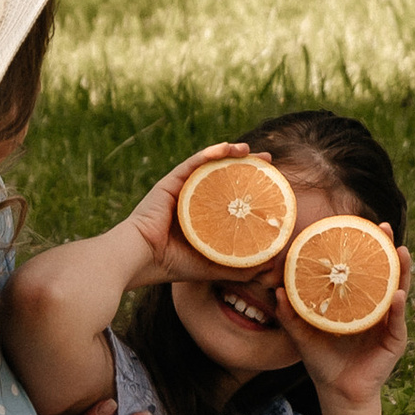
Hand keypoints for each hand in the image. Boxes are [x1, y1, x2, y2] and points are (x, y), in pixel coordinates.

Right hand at [115, 140, 257, 291]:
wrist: (141, 258)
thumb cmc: (173, 264)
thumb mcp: (214, 266)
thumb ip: (240, 266)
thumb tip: (272, 265)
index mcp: (202, 214)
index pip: (230, 194)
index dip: (251, 186)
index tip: (273, 182)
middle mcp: (193, 197)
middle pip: (223, 174)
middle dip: (247, 165)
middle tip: (268, 161)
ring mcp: (182, 187)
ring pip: (210, 164)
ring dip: (231, 153)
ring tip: (251, 150)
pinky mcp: (171, 181)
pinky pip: (194, 162)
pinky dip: (212, 153)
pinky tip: (229, 148)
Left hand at [274, 243, 409, 409]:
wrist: (338, 392)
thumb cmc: (323, 361)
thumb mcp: (304, 335)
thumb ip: (292, 315)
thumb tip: (277, 291)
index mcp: (358, 302)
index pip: (364, 269)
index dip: (365, 247)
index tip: (361, 224)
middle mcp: (377, 307)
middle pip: (387, 273)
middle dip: (389, 249)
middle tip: (384, 227)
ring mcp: (389, 323)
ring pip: (399, 291)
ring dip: (402, 271)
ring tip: (400, 252)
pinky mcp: (395, 341)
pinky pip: (397, 322)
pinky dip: (397, 308)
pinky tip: (396, 295)